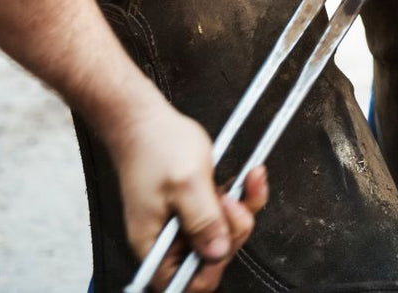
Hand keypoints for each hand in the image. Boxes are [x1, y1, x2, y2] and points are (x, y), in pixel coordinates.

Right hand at [105, 102, 269, 292]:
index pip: (184, 282)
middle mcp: (170, 239)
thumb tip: (216, 253)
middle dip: (232, 230)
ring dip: (242, 209)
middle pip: (212, 258)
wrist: (146, 121)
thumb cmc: (155, 147)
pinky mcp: (199, 205)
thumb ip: (203, 221)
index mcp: (156, 244)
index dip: (210, 269)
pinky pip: (228, 212)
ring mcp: (186, 223)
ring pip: (226, 233)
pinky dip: (245, 195)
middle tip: (230, 201)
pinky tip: (251, 176)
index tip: (224, 241)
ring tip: (243, 183)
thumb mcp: (186, 184)